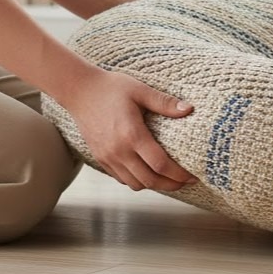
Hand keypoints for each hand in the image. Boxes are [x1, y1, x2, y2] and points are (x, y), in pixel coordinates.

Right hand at [64, 68, 197, 192]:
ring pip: (134, 184)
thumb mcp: (141, 90)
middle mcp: (118, 150)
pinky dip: (137, 181)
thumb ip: (165, 102)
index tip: (192, 175)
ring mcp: (107, 157)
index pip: (160, 164)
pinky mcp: (100, 158)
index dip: (179, 174)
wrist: (79, 90)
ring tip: (170, 180)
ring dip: (154, 185)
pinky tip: (149, 173)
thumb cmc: (111, 88)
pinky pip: (121, 178)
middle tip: (186, 182)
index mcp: (131, 135)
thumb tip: (189, 109)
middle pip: (149, 180)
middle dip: (171, 185)